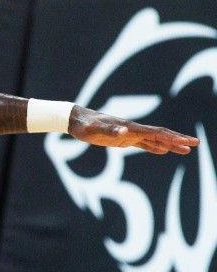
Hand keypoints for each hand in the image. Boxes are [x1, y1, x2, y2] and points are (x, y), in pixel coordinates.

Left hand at [69, 106, 198, 154]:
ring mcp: (130, 134)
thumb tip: (125, 131)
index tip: (187, 141)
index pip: (157, 133)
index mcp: (131, 127)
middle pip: (161, 135)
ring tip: (186, 150)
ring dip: (170, 144)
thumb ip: (109, 131)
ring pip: (155, 140)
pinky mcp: (123, 140)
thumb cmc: (85, 125)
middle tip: (195, 144)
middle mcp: (133, 130)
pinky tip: (163, 151)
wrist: (77, 120)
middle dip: (178, 139)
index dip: (173, 137)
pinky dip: (155, 147)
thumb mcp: (94, 130)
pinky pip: (143, 144)